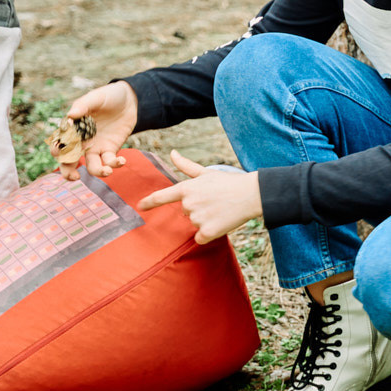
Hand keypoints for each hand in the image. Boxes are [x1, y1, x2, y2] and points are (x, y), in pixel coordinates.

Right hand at [59, 82, 137, 180]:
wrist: (128, 99)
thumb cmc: (107, 96)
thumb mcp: (96, 97)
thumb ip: (83, 105)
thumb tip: (70, 115)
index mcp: (73, 128)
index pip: (59, 142)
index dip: (57, 150)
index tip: (62, 151)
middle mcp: (81, 141)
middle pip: (68, 161)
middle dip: (68, 172)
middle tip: (75, 177)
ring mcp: (96, 147)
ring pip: (91, 167)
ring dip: (98, 172)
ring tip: (107, 170)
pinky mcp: (110, 150)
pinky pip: (109, 162)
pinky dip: (115, 164)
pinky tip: (122, 160)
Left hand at [137, 151, 262, 243]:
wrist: (251, 194)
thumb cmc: (229, 182)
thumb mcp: (206, 172)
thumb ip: (186, 166)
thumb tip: (172, 153)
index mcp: (187, 188)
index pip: (163, 196)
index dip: (150, 202)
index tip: (139, 206)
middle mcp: (189, 204)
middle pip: (185, 212)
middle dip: (197, 208)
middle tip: (214, 201)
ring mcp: (197, 218)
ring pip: (194, 224)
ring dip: (205, 221)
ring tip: (220, 210)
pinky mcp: (207, 232)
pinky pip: (200, 238)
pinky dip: (209, 234)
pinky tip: (221, 222)